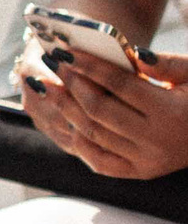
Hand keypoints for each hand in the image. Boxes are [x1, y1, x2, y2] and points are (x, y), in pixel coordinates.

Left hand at [18, 38, 187, 178]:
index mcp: (173, 113)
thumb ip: (167, 64)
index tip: (65, 51)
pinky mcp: (141, 172)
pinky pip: (100, 161)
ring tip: (49, 87)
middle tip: (53, 63)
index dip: (90, 66)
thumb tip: (133, 54)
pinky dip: (79, 141)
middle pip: (100, 110)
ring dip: (66, 109)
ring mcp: (148, 161)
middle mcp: (158, 141)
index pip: (120, 85)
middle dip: (72, 84)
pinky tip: (66, 120)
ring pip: (94, 134)